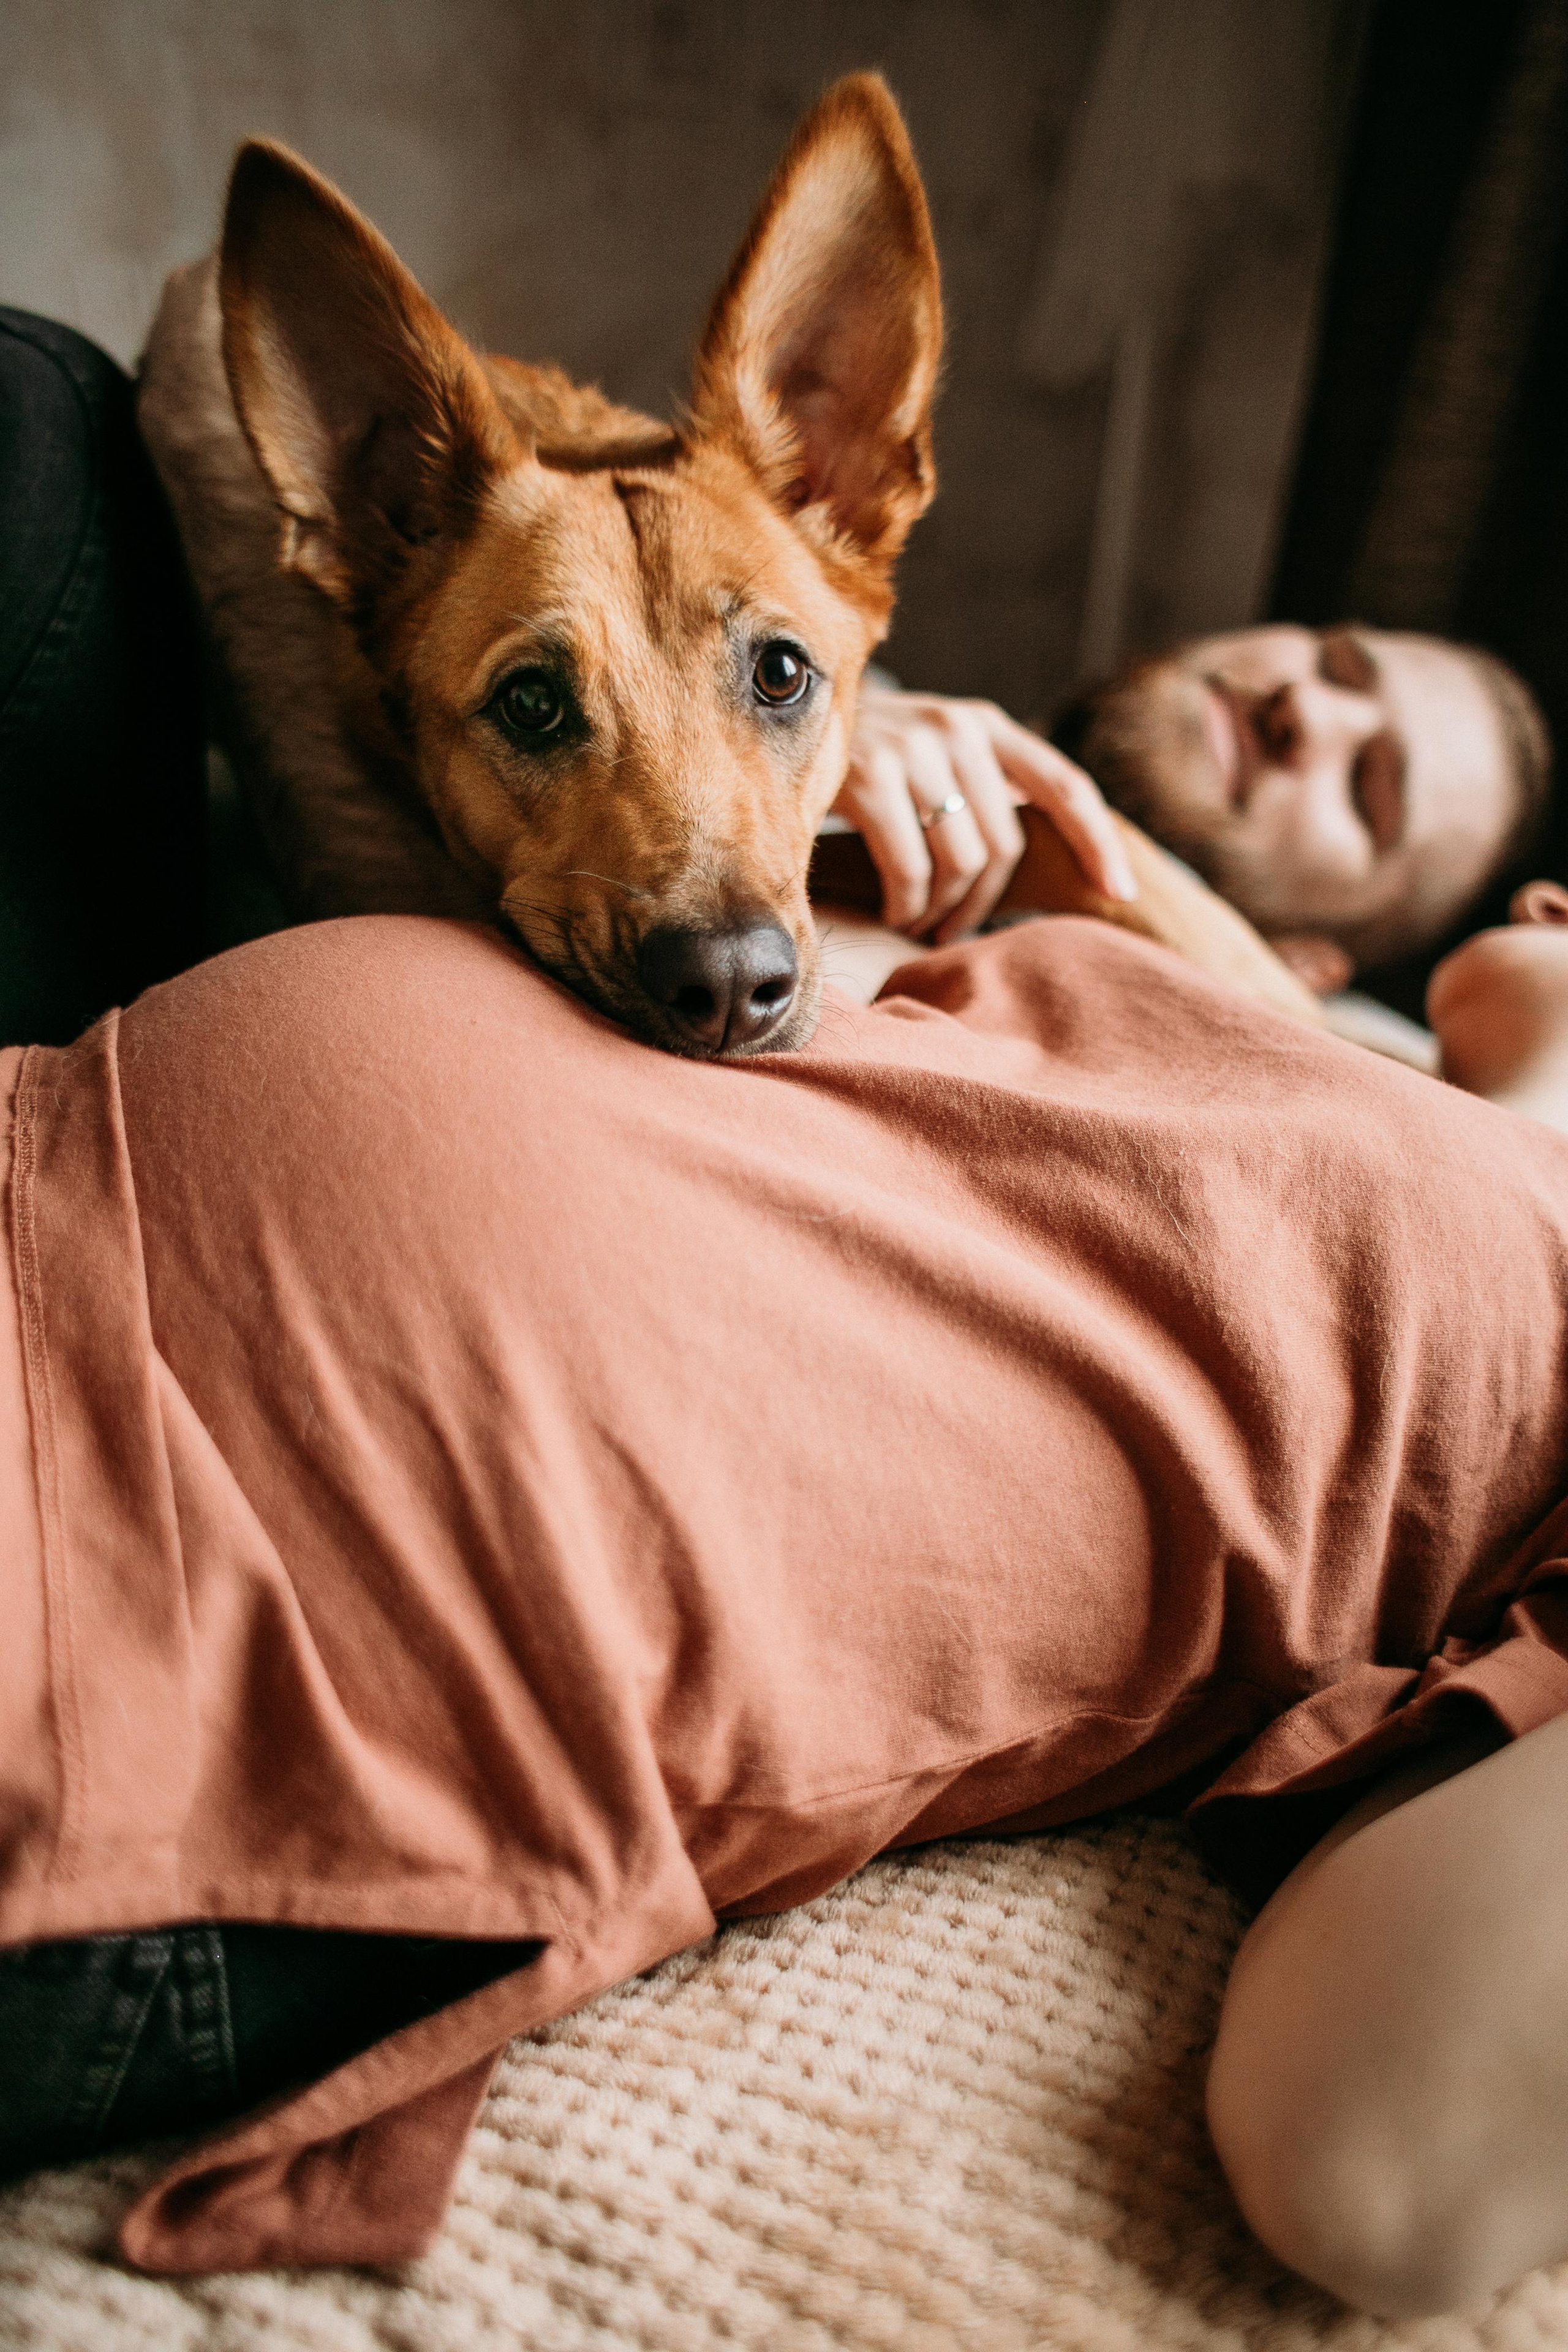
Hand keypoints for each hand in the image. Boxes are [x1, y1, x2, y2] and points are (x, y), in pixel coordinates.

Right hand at [836, 680, 1137, 941]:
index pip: (1065, 785)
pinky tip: (893, 913)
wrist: (777, 721)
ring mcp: (912, 750)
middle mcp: (957, 729)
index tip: (1122, 891)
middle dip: (982, 902)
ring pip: (960, 864)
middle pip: (1005, 844)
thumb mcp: (936, 757)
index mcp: (986, 725)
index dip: (1099, 841)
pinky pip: (911, 871)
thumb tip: (1046, 855)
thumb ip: (985, 788)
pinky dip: (907, 907)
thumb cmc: (868, 761)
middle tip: (952, 929)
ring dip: (940, 912)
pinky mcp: (868, 778)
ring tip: (918, 922)